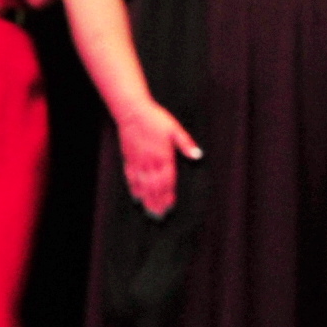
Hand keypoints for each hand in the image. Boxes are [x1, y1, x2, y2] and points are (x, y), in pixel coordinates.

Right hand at [116, 98, 201, 217]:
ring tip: (149, 211)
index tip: (170, 206)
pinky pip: (131, 177)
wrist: (132, 111)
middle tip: (159, 216)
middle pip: (154, 187)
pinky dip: (134, 188)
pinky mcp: (129, 158)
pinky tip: (136, 196)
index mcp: (163, 156)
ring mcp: (138, 161)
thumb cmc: (155, 118)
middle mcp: (150, 161)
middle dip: (157, 202)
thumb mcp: (174, 128)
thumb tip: (197, 154)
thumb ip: (185, 143)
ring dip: (146, 199)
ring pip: (143, 185)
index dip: (168, 194)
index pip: (167, 180)